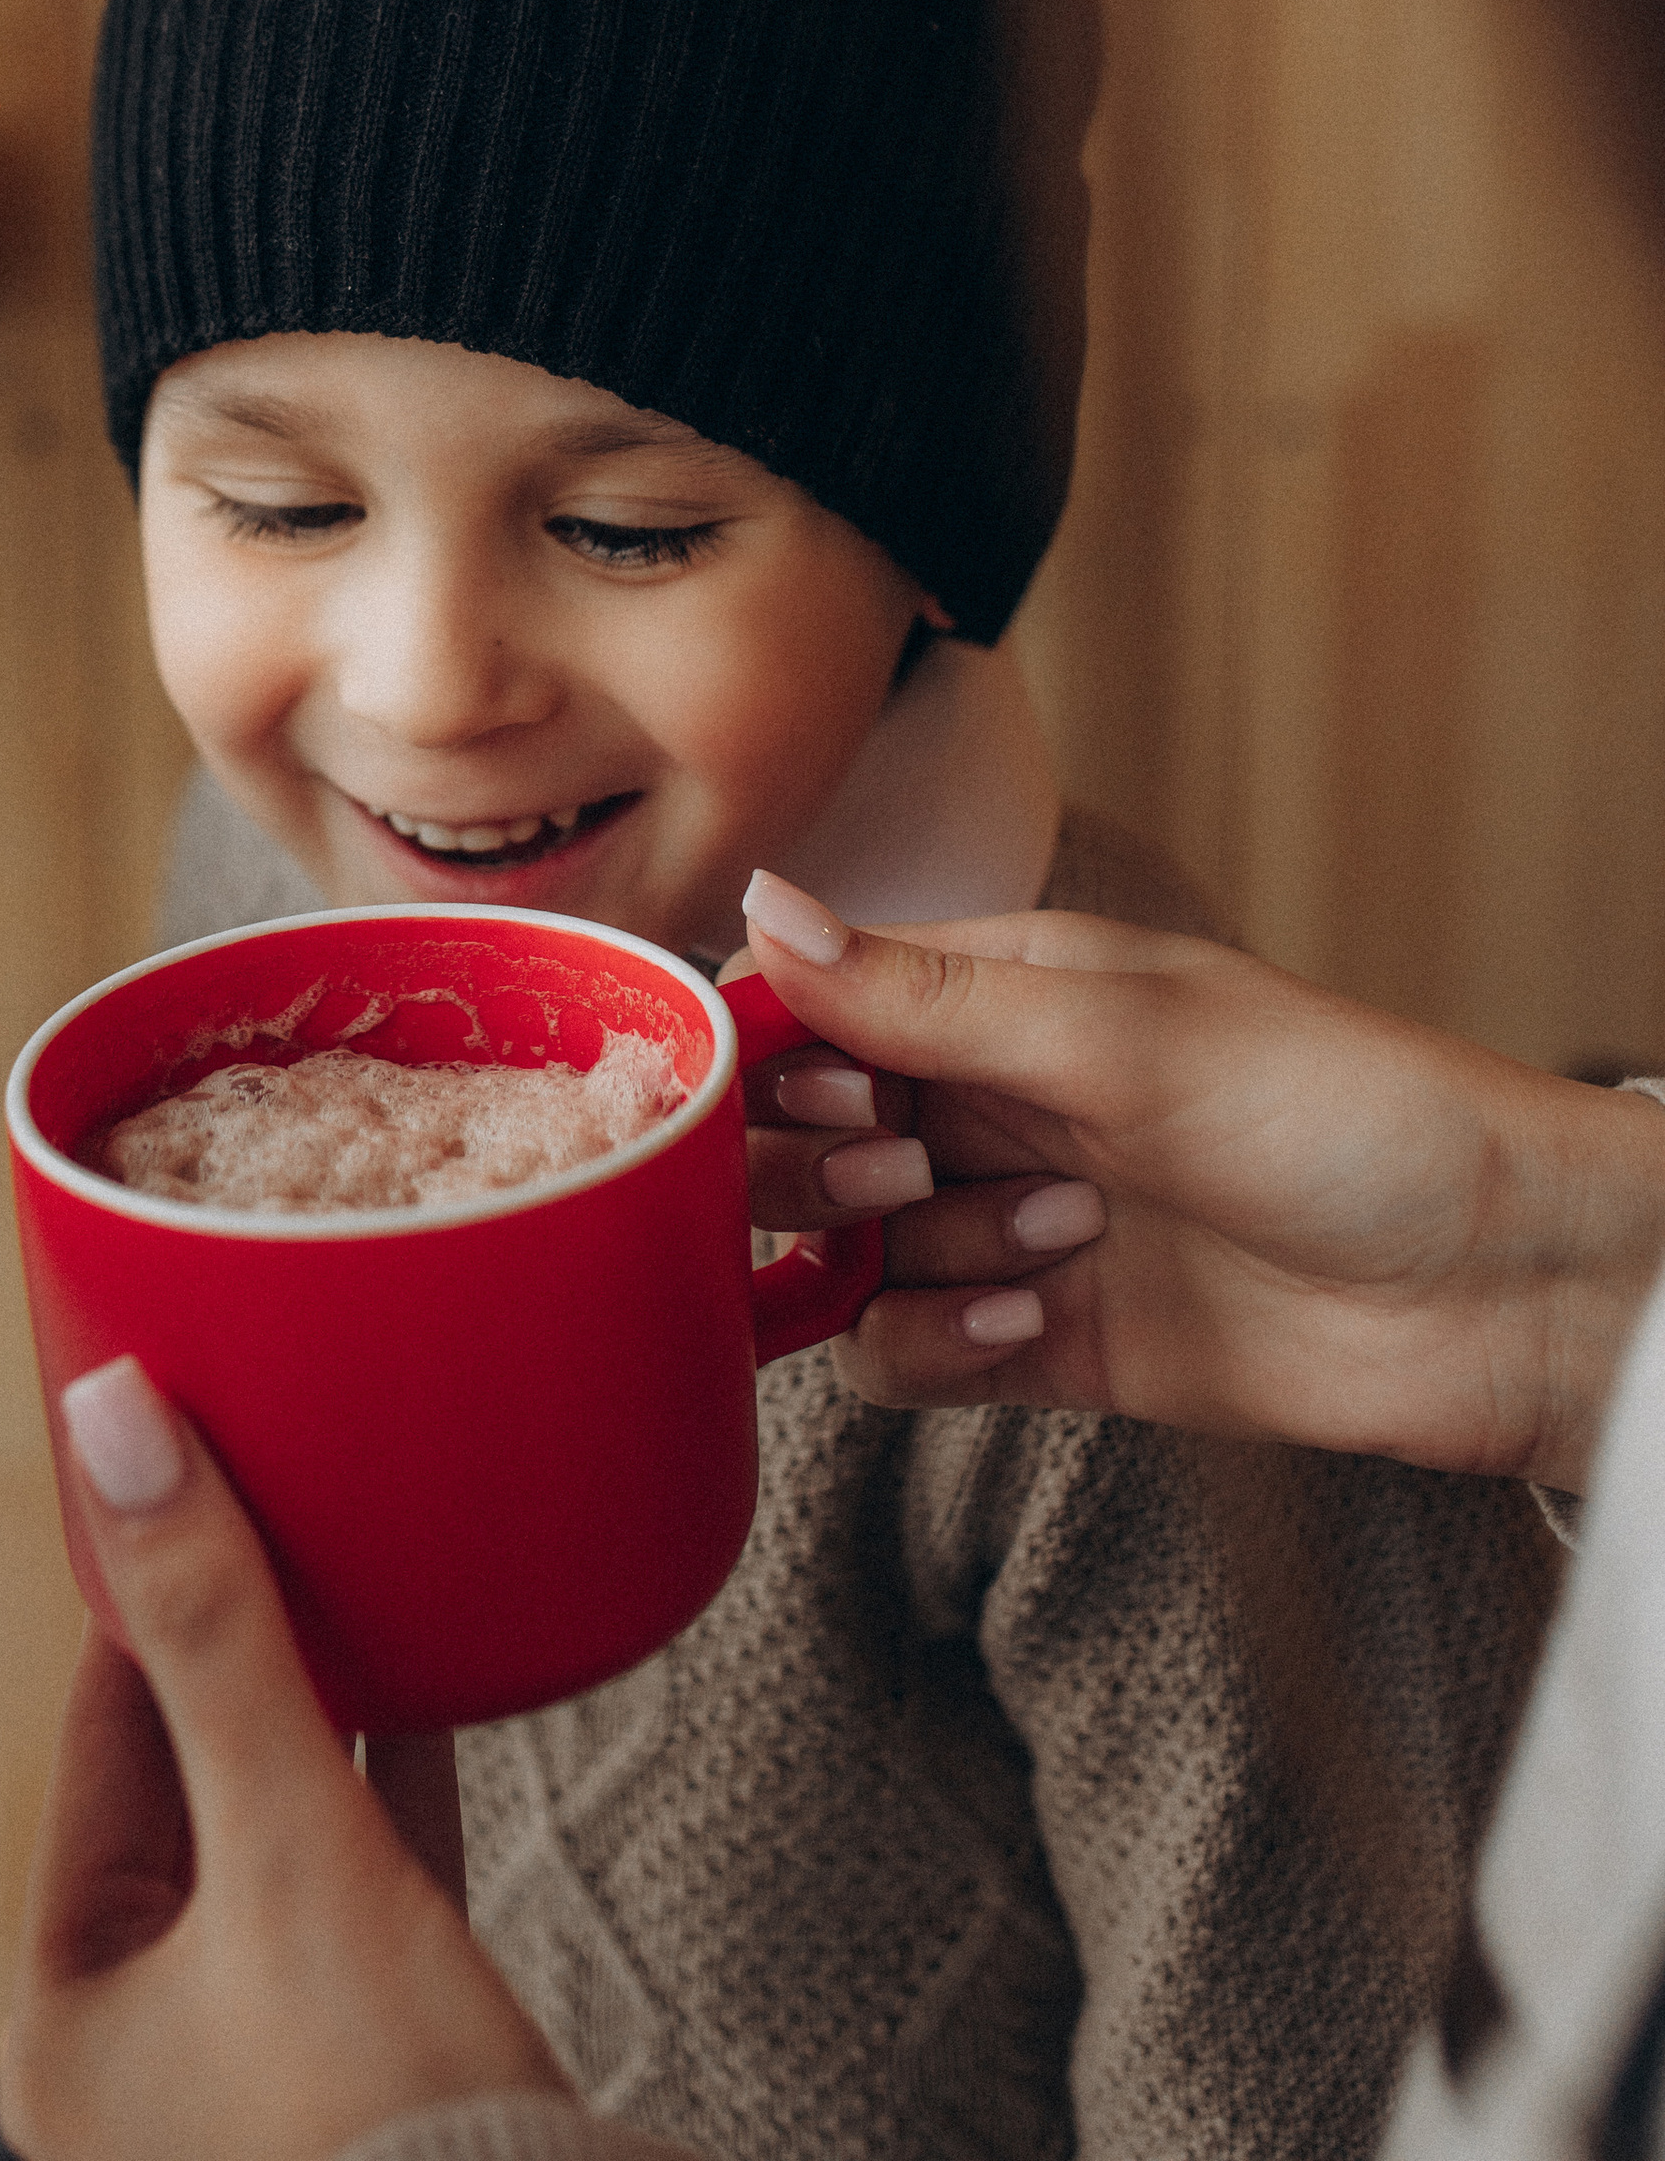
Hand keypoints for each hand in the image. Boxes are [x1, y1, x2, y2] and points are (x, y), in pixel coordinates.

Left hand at [0, 1357, 564, 2160]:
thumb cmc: (384, 2119)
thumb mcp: (289, 1848)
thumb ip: (213, 1634)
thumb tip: (115, 1423)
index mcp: (68, 2014)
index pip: (99, 1734)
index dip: (152, 1590)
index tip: (198, 1466)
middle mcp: (141, 2052)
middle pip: (186, 1780)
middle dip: (244, 1647)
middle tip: (292, 1502)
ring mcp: (256, 2072)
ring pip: (278, 1829)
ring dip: (320, 1708)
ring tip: (365, 1573)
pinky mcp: (367, 2078)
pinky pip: (363, 1889)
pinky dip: (389, 1787)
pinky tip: (437, 1688)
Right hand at [736, 869, 1664, 1492]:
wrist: (1499, 1288)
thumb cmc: (1347, 1115)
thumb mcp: (1124, 1038)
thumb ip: (927, 997)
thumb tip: (761, 909)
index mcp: (1002, 991)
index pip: (813, 1000)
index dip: (769, 1051)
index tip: (799, 1089)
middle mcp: (992, 1101)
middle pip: (808, 1134)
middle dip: (827, 1164)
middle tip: (907, 1175)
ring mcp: (1015, 1224)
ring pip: (852, 1251)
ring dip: (915, 1256)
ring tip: (1053, 1242)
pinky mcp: (1048, 1342)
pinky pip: (909, 1353)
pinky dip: (937, 1346)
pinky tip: (1031, 1323)